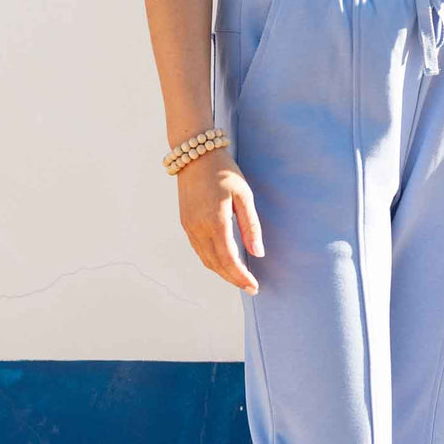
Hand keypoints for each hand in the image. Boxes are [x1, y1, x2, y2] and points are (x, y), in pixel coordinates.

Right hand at [177, 149, 263, 292]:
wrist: (195, 155)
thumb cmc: (223, 172)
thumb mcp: (244, 195)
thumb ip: (251, 226)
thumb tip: (258, 253)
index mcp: (215, 221)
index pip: (229, 259)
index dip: (242, 276)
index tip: (254, 286)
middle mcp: (198, 228)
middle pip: (216, 264)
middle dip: (233, 279)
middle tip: (250, 287)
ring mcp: (189, 227)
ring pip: (206, 260)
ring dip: (222, 273)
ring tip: (239, 278)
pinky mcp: (185, 224)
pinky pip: (199, 250)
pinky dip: (212, 261)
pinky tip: (223, 263)